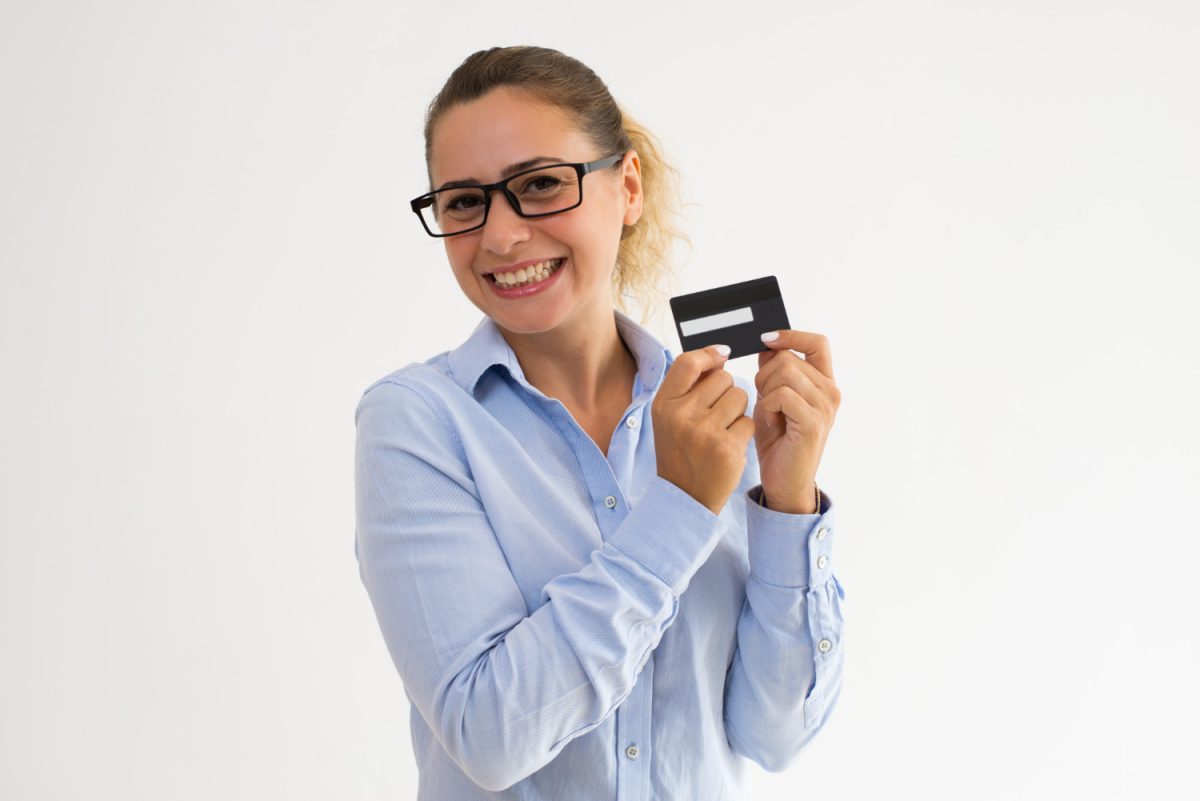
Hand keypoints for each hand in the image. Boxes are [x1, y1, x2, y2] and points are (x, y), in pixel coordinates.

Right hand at [652, 344, 755, 514]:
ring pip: (740, 396)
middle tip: (716, 414)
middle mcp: (681, 416)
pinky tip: (730, 445)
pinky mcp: (727, 447)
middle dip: (726, 391)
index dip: (708, 355)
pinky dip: (744, 431)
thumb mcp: (671, 417)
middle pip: (722, 378)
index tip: (722, 356)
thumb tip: (719, 356)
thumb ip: (689, 386)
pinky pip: (748, 421)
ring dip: (738, 409)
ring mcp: (704, 432)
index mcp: (663, 404)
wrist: (685, 497)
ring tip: (723, 429)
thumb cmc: (681, 450)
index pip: (687, 363)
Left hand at [753, 331, 840, 513]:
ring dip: (765, 390)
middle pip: (789, 358)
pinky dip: (768, 405)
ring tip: (769, 413)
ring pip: (784, 372)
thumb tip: (767, 344)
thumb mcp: (772, 399)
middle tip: (765, 400)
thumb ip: (773, 373)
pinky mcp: (813, 422)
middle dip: (765, 374)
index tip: (767, 339)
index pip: (818, 343)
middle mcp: (830, 392)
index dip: (791, 335)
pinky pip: (782, 394)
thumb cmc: (778, 441)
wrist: (784, 481)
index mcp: (824, 384)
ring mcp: (824, 407)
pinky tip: (771, 422)